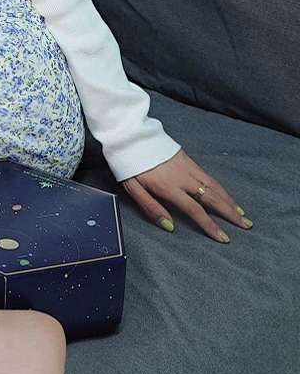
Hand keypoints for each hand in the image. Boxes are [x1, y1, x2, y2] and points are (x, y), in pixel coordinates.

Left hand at [122, 149, 252, 242]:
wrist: (131, 136)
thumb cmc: (129, 165)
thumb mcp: (133, 189)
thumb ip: (151, 208)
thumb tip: (170, 227)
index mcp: (169, 187)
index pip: (195, 210)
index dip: (210, 225)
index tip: (224, 238)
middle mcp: (183, 178)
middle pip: (212, 198)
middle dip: (230, 213)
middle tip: (246, 225)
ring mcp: (188, 168)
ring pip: (214, 186)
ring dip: (230, 201)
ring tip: (242, 214)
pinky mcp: (188, 160)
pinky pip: (209, 177)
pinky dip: (221, 188)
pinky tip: (226, 195)